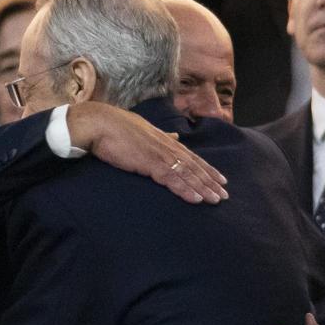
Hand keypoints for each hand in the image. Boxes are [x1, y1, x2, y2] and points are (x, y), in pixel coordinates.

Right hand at [66, 103, 227, 203]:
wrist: (100, 124)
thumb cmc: (116, 127)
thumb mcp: (144, 130)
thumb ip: (162, 135)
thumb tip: (175, 136)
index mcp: (166, 140)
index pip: (192, 157)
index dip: (207, 169)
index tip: (220, 179)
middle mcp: (168, 147)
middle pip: (195, 167)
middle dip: (210, 181)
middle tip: (224, 195)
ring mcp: (161, 155)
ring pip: (188, 174)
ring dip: (204, 188)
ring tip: (216, 200)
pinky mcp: (151, 164)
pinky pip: (173, 180)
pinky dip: (186, 190)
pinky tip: (197, 199)